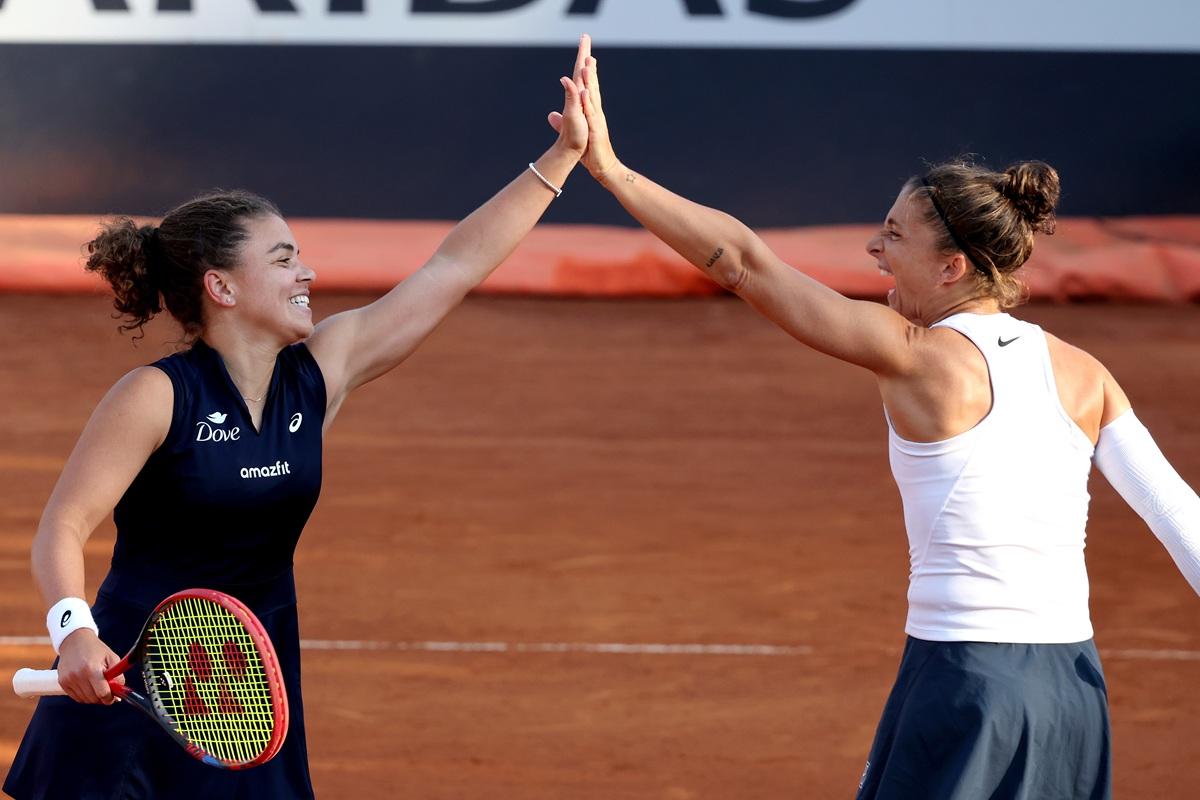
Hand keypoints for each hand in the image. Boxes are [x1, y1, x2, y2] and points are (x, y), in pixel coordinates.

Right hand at [56, 628, 124, 704]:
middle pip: (93, 698)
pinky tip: (88, 686)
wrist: (75, 640)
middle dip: (102, 697)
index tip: (114, 696)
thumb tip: (119, 693)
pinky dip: (84, 695)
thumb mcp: (112, 658)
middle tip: (107, 690)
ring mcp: (68, 680)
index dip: (110, 698)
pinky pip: (76, 697)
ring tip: (97, 685)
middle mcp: (78, 676)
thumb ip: (118, 676)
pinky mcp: (62, 682)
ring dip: (93, 697)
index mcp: (92, 669)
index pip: (102, 693)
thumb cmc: (96, 649)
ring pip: (85, 699)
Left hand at [548, 34, 616, 178]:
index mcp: (589, 109)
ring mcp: (596, 119)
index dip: (584, 68)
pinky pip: (591, 114)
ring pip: (592, 95)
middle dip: (588, 64)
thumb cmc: (589, 149)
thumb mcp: (573, 133)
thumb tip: (551, 115)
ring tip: (587, 62)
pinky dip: (588, 103)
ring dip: (590, 79)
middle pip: (591, 83)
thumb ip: (561, 122)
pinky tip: (584, 92)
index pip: (585, 84)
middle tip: (586, 45)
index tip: (584, 50)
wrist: (602, 166)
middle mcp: (594, 110)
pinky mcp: (595, 130)